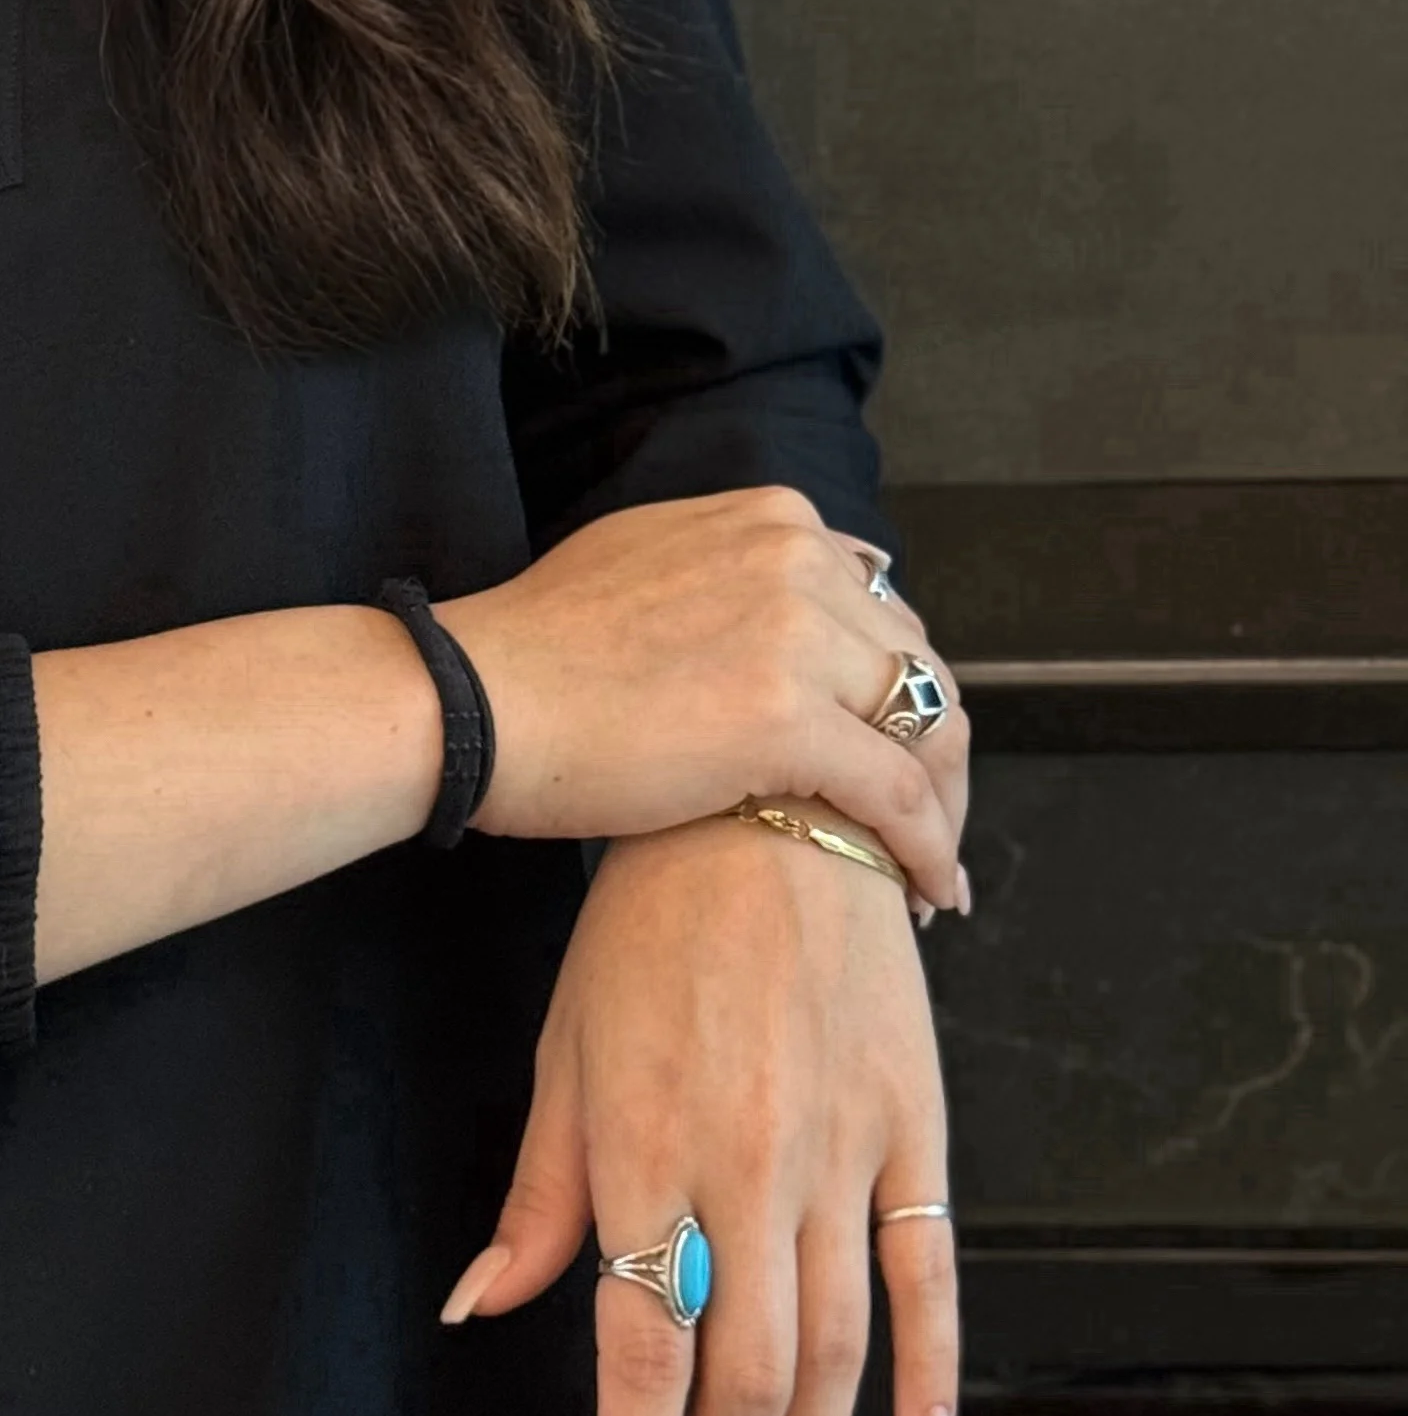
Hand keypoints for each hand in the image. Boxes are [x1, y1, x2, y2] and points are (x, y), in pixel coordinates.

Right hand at [436, 485, 969, 912]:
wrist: (473, 700)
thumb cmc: (536, 649)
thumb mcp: (646, 559)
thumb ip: (730, 570)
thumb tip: (785, 601)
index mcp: (773, 520)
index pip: (885, 610)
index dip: (898, 694)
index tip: (895, 753)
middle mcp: (797, 560)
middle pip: (919, 667)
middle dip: (934, 755)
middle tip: (920, 827)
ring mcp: (794, 634)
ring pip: (928, 731)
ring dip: (942, 808)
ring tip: (926, 871)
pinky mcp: (785, 719)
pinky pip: (898, 796)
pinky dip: (925, 851)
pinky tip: (926, 894)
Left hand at [438, 812, 959, 1415]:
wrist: (766, 813)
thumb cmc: (648, 928)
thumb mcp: (564, 1053)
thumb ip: (538, 1200)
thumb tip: (480, 1306)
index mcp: (647, 1150)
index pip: (641, 1350)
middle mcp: (749, 1166)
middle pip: (746, 1377)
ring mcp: (842, 1152)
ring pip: (836, 1352)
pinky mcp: (915, 1130)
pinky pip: (931, 1276)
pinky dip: (934, 1380)